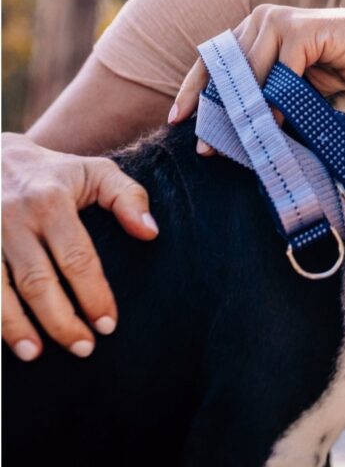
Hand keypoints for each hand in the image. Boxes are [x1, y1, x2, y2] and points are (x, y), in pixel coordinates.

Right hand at [1, 132, 158, 359]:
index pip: (77, 257)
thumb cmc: (55, 172)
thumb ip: (128, 197)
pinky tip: (5, 339)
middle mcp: (13, 219)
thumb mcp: (96, 171)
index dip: (94, 294)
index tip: (109, 323)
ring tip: (37, 353)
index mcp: (50, 200)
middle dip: (61, 321)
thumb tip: (150, 233)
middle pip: (38, 282)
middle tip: (84, 347)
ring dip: (16, 328)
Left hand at [170, 6, 344, 143]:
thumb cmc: (331, 68)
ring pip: (249, 71)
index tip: (178, 119)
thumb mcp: (285, 84)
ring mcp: (279, 20)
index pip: (212, 59)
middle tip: (206, 145)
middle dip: (215, 109)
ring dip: (245, 110)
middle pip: (225, 68)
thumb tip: (221, 130)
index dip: (193, 89)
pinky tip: (274, 123)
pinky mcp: (300, 29)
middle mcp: (260, 18)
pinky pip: (280, 71)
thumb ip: (257, 94)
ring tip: (240, 141)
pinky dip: (276, 100)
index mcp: (251, 27)